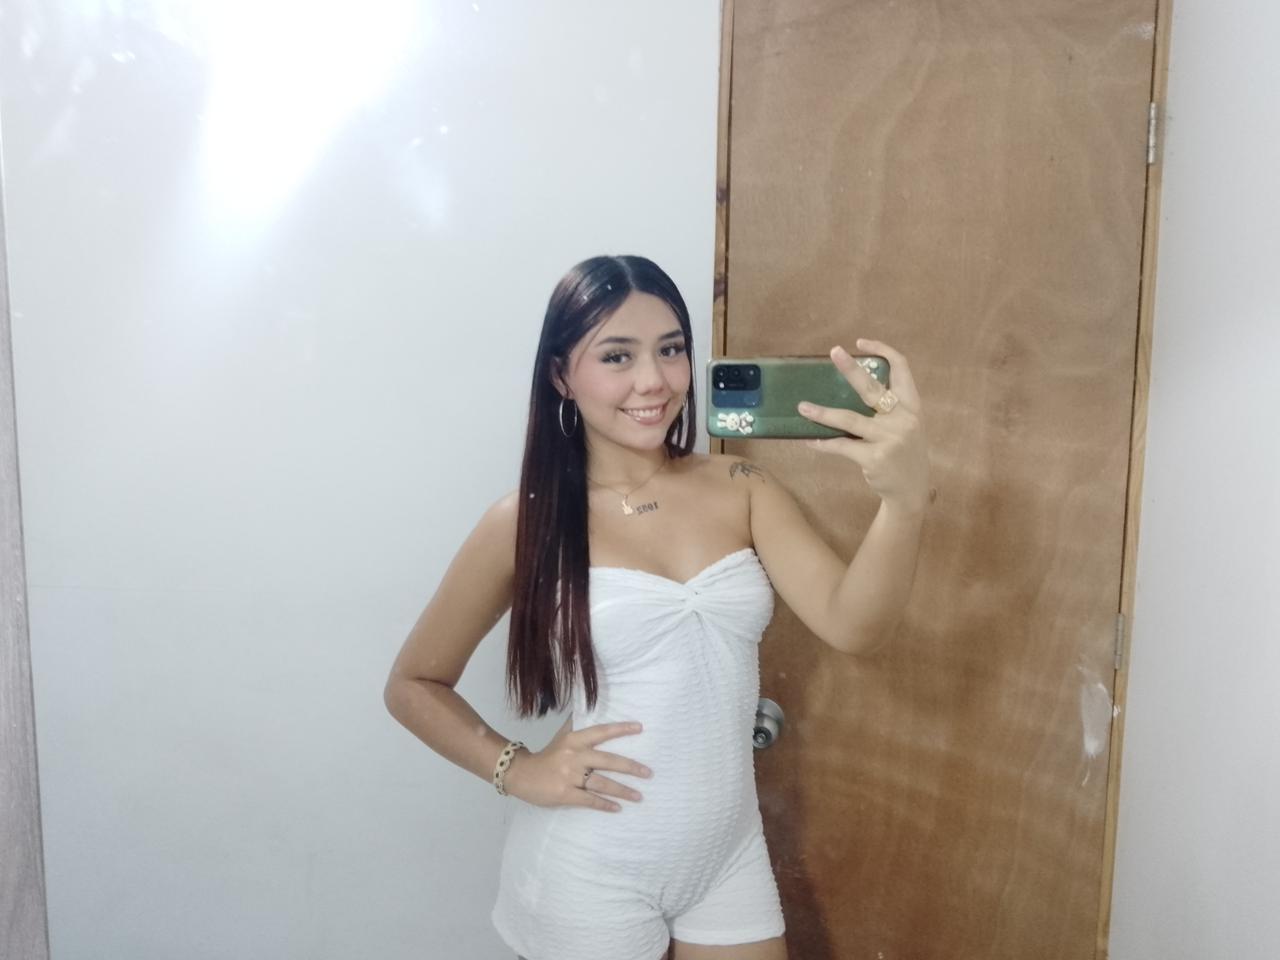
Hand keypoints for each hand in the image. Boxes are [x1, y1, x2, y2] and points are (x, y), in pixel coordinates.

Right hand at [504, 720, 652, 812]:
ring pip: (602, 783)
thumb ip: (576, 726)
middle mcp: (574, 756)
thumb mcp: (561, 737)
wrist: (520, 774)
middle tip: (648, 773)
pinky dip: (605, 804)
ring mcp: (570, 776)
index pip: (601, 732)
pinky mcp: (565, 794)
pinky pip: (590, 800)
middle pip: (608, 760)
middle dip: (630, 767)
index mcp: (574, 740)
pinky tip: (617, 808)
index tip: (640, 728)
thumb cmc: (546, 756)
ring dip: (623, 791)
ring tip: (639, 796)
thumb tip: (588, 706)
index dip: (621, 729)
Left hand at [797, 338, 929, 510]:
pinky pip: (842, 446)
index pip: (902, 368)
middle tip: (834, 352)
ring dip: (822, 413)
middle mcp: (903, 419)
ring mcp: (890, 438)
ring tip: (803, 407)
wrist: (912, 491)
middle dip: (852, 369)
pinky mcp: (875, 458)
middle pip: (872, 388)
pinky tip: (810, 440)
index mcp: (912, 406)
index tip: (860, 343)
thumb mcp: (906, 427)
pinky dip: (824, 443)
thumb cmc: (903, 454)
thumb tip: (848, 389)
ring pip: (849, 419)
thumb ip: (888, 409)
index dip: (883, 350)